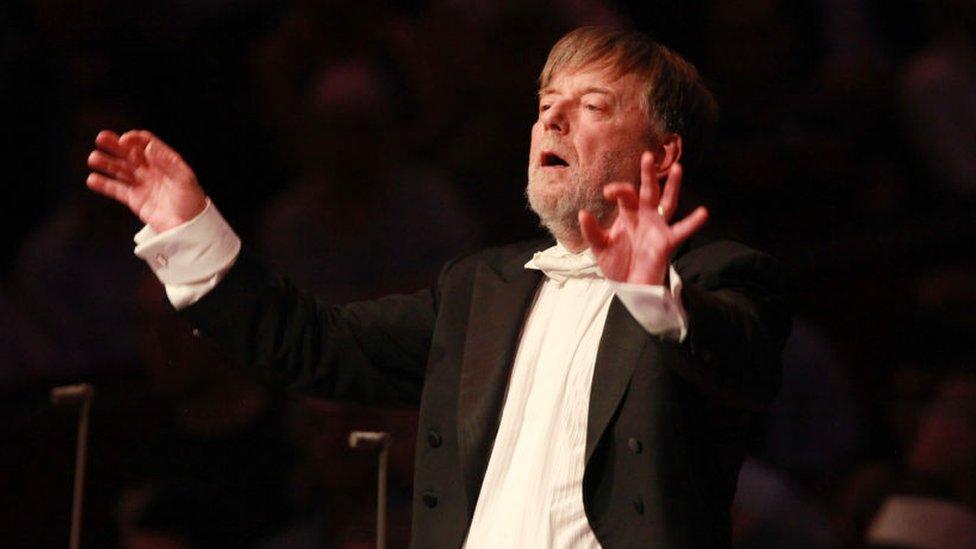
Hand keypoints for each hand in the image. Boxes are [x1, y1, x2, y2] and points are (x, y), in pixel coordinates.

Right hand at [86, 130, 206, 232]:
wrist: (188, 228)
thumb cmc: (192, 202)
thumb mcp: (185, 180)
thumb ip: (168, 163)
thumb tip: (150, 147)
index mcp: (165, 161)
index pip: (146, 143)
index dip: (134, 139)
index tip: (123, 141)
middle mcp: (151, 170)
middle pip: (130, 153)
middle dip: (115, 145)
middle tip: (101, 138)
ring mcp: (142, 184)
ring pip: (120, 169)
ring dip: (106, 163)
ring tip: (93, 158)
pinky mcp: (135, 199)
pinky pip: (117, 189)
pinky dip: (104, 184)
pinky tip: (93, 179)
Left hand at [579, 151, 707, 285]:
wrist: (630, 288)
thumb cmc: (617, 265)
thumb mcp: (600, 248)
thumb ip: (591, 231)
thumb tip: (582, 213)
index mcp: (628, 215)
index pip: (625, 194)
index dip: (618, 190)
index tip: (607, 192)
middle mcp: (645, 217)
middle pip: (649, 191)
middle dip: (648, 174)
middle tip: (648, 155)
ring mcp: (658, 227)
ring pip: (667, 202)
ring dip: (672, 186)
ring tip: (678, 168)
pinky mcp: (667, 242)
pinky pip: (681, 230)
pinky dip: (693, 222)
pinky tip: (703, 212)